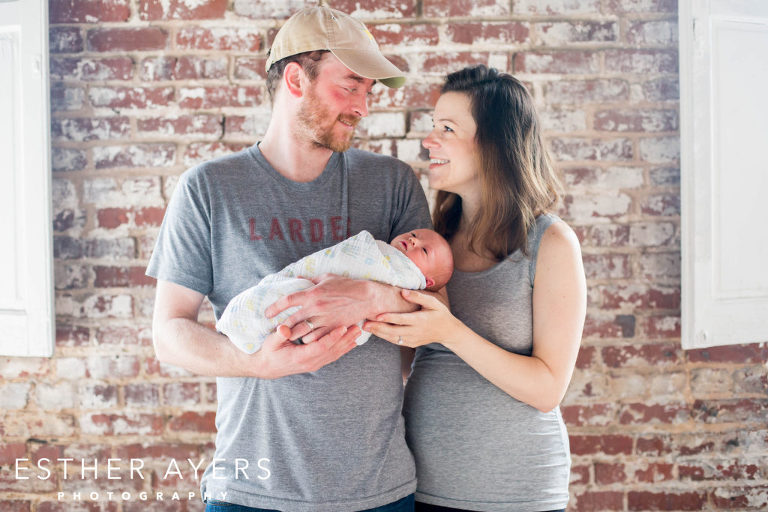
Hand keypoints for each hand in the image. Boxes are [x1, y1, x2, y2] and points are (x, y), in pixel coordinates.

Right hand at [252, 323, 359, 378]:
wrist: (267, 367)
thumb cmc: (269, 351)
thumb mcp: (271, 342)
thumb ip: (279, 335)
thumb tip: (283, 329)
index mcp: (300, 356)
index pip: (321, 347)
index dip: (332, 337)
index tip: (342, 327)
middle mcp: (310, 363)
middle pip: (332, 351)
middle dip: (345, 339)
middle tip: (357, 327)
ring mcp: (314, 364)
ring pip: (334, 354)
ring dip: (347, 343)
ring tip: (358, 332)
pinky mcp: (316, 364)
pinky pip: (332, 356)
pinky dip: (343, 349)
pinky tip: (351, 342)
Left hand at [264, 274, 378, 342]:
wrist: (366, 297)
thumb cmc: (346, 285)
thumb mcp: (327, 278)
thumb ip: (310, 280)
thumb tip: (298, 280)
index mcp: (312, 293)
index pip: (288, 300)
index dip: (275, 307)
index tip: (267, 313)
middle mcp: (316, 307)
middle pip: (292, 321)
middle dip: (282, 327)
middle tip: (275, 330)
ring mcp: (324, 319)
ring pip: (302, 333)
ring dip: (294, 336)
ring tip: (288, 337)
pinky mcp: (332, 328)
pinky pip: (316, 338)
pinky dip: (309, 340)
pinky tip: (305, 340)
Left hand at [363, 289, 465, 348]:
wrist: (448, 332)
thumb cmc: (440, 314)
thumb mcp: (433, 302)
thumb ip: (418, 296)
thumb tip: (403, 292)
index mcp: (421, 320)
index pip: (402, 320)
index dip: (389, 318)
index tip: (377, 315)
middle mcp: (416, 332)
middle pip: (394, 331)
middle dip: (378, 328)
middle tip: (364, 324)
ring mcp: (413, 339)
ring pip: (393, 338)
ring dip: (379, 333)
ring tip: (366, 328)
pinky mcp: (411, 343)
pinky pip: (396, 341)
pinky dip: (385, 337)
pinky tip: (376, 332)